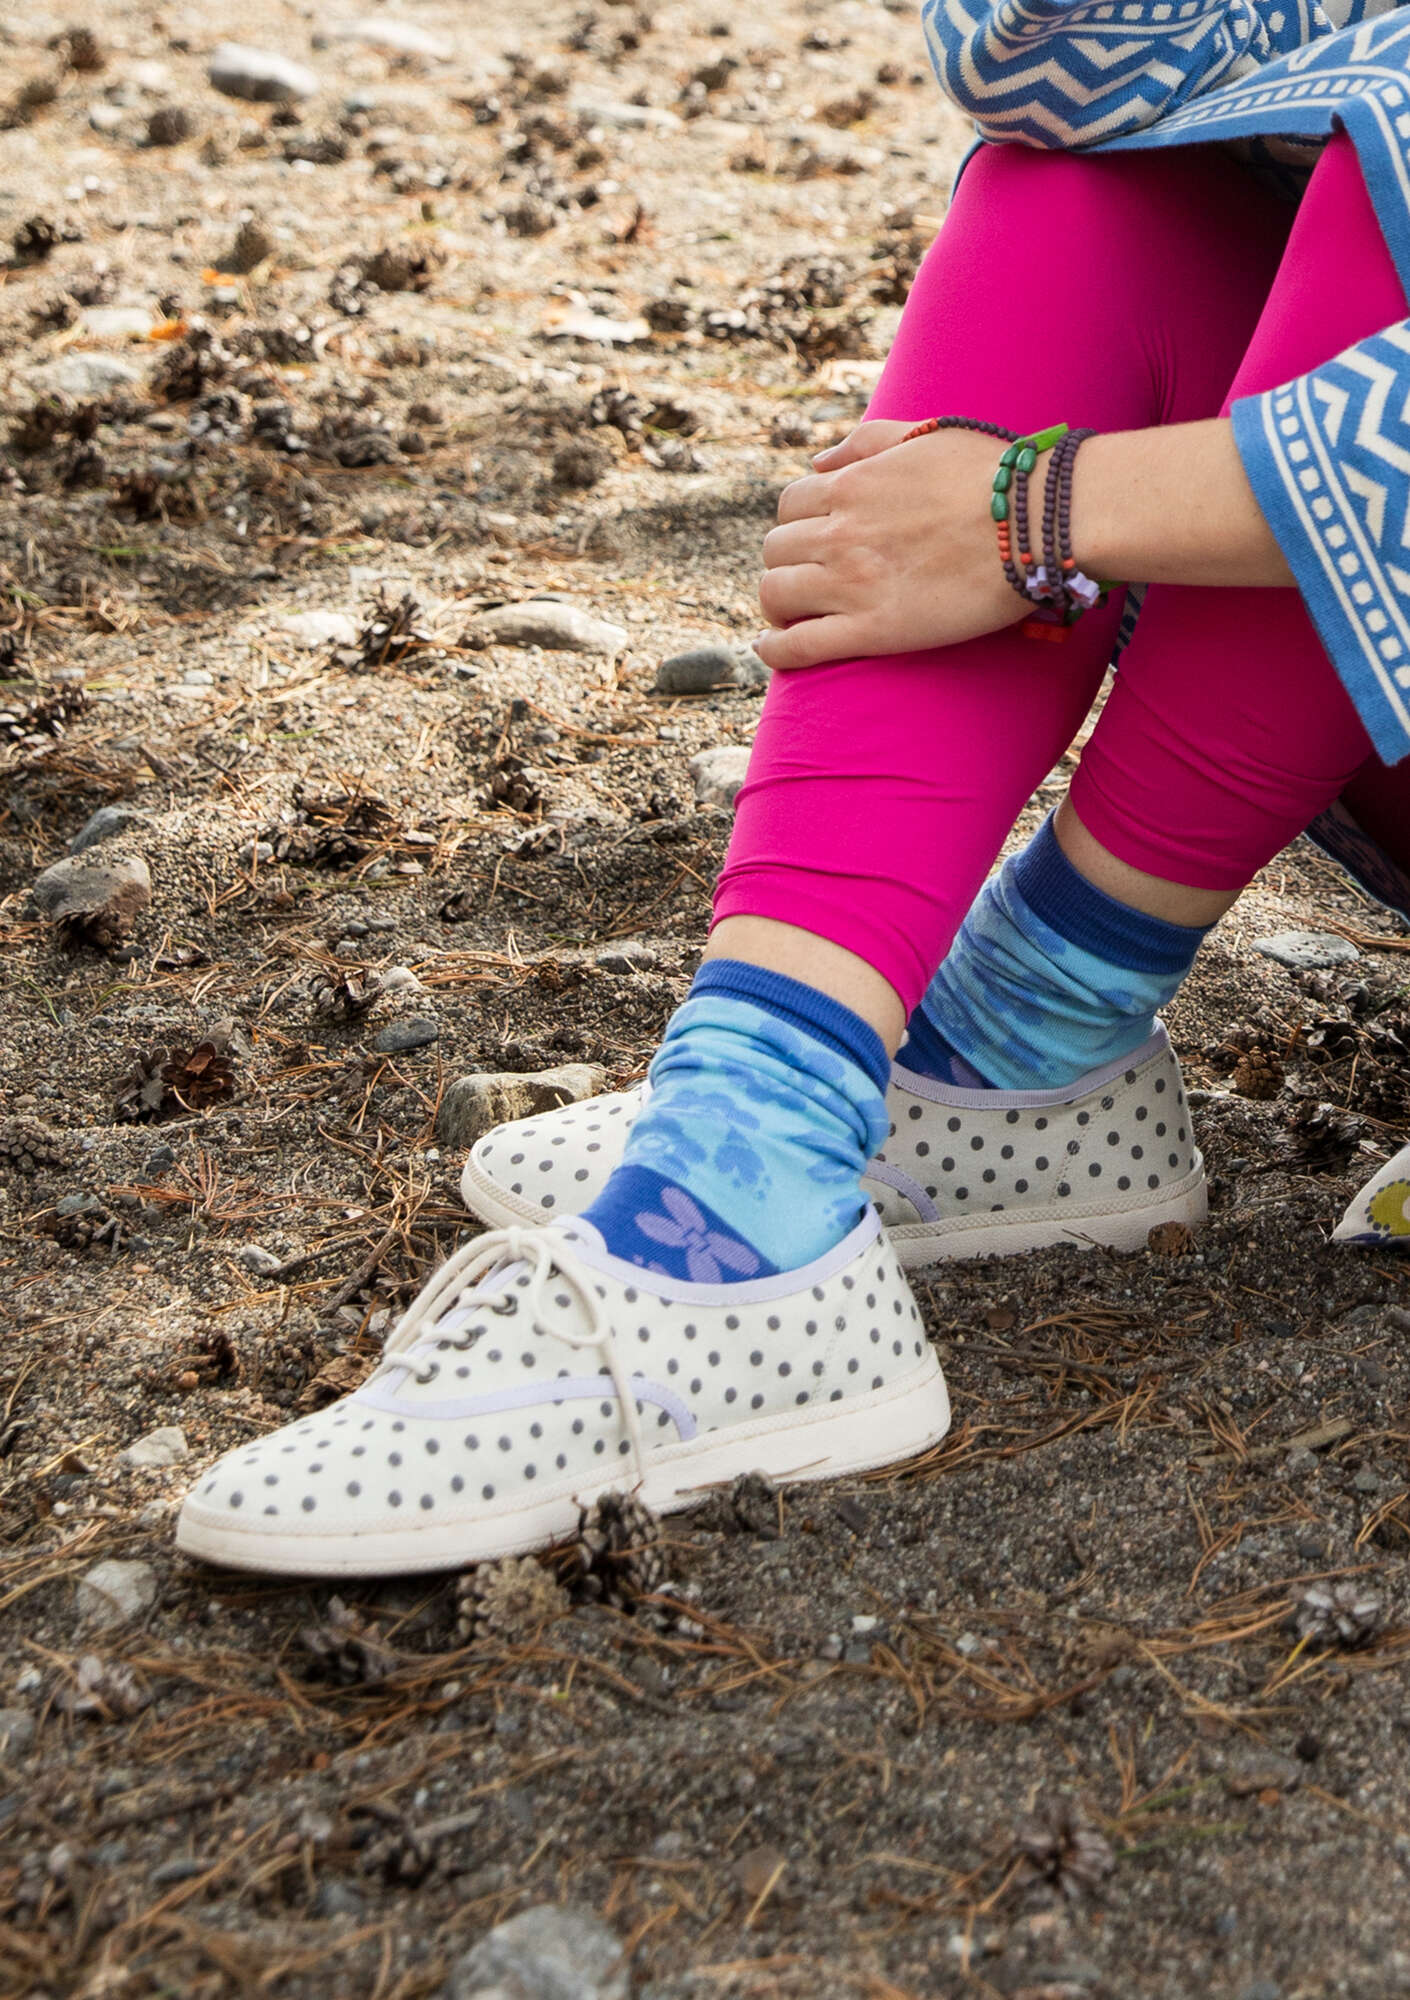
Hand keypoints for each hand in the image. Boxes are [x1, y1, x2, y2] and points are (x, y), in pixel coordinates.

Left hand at [754, 420, 1026, 670]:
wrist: (1037, 520)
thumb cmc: (992, 474)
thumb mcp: (925, 434)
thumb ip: (866, 442)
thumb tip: (817, 462)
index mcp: (851, 486)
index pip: (789, 506)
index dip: (795, 524)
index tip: (810, 540)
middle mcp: (840, 533)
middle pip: (775, 550)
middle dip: (785, 562)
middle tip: (803, 579)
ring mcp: (852, 584)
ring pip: (776, 595)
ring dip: (776, 605)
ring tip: (789, 615)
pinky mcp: (873, 631)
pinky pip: (799, 646)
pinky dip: (774, 650)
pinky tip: (769, 650)